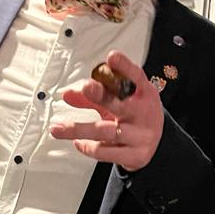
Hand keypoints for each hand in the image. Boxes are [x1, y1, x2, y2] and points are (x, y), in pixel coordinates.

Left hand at [51, 50, 163, 170]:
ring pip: (106, 131)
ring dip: (78, 129)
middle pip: (120, 103)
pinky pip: (105, 151)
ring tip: (58, 128)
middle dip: (101, 95)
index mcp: (143, 94)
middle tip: (85, 88)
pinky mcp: (135, 155)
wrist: (157, 146)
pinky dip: (87, 147)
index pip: (136, 77)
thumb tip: (68, 94)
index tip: (112, 57)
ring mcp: (140, 136)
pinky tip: (78, 142)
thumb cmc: (135, 117)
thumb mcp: (119, 101)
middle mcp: (144, 113)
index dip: (125, 67)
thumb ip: (94, 96)